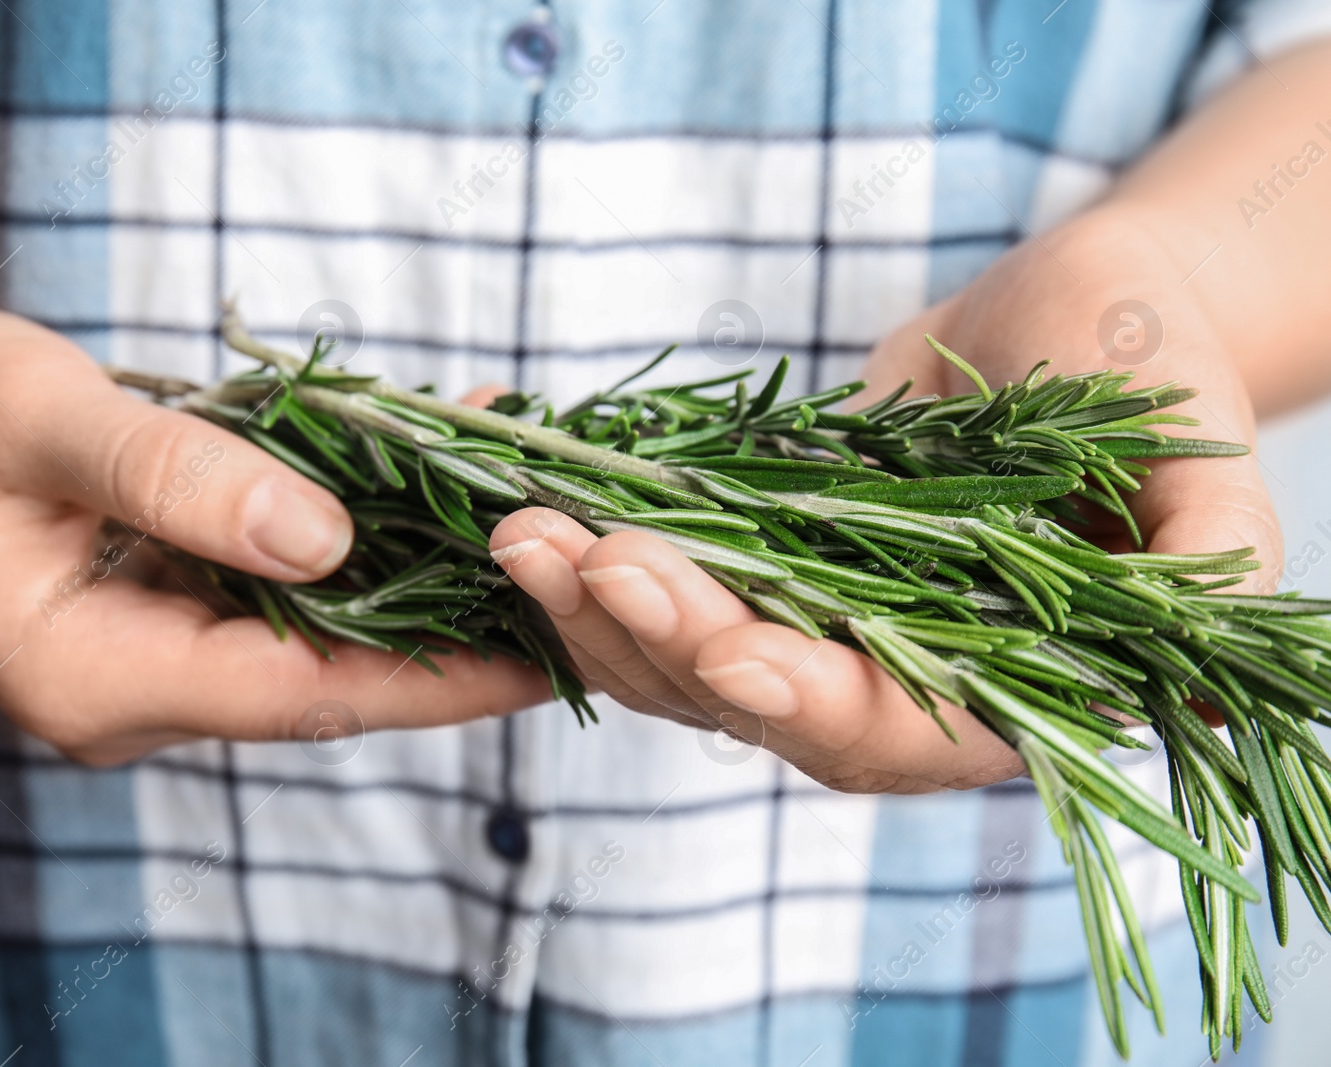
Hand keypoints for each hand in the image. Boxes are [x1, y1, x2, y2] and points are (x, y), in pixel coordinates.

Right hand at [0, 296, 547, 763]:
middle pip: (326, 675)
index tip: (544, 660)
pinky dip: (363, 531)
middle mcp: (133, 685)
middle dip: (451, 630)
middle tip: (576, 586)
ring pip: (317, 626)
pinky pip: (284, 579)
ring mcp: (153, 646)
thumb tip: (329, 539)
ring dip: (421, 572)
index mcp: (89, 677)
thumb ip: (177, 478)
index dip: (430, 678)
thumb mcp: (37, 421)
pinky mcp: (167, 599)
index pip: (297, 697)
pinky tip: (436, 474)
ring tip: (534, 524)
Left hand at [493, 209, 1280, 792]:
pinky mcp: (750, 566)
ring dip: (595, 605)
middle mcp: (886, 679)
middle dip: (665, 636)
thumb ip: (1206, 564)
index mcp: (997, 692)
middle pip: (753, 702)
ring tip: (522, 530)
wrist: (1057, 317)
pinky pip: (656, 586)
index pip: (891, 730)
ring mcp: (807, 625)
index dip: (811, 703)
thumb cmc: (1148, 371)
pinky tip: (531, 514)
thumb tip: (1212, 667)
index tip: (734, 655)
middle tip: (581, 553)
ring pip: (678, 657)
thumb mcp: (1198, 463)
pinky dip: (592, 559)